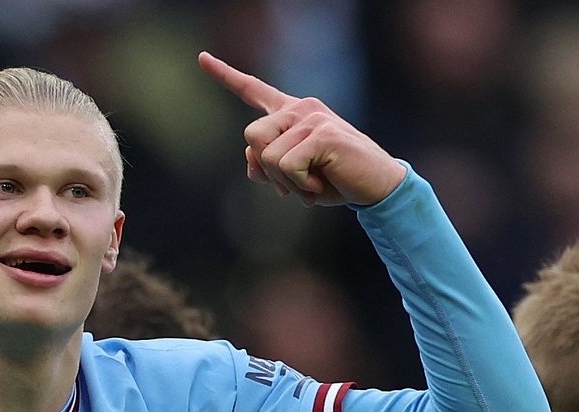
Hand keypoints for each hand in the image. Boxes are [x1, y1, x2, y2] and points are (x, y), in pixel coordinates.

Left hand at [197, 51, 406, 206]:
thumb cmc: (335, 180)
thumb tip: (252, 161)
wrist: (376, 186)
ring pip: (267, 156)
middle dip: (267, 170)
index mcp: (291, 113)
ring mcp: (313, 118)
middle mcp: (300, 108)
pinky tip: (320, 185)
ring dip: (286, 183)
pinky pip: (288, 166)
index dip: (225, 75)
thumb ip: (266, 166)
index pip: (253, 90)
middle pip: (251, 135)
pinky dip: (301, 186)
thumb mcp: (293, 177)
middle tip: (295, 184)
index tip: (202, 58)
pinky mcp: (323, 133)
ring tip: (312, 185)